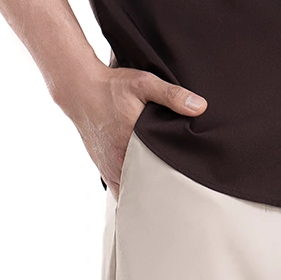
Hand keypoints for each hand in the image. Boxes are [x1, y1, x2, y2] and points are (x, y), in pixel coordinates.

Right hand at [55, 65, 206, 198]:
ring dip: (145, 194)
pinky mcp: (102, 166)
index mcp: (132, 145)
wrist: (80, 89)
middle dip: (163, 194)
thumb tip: (200, 106)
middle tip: (183, 195)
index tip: (189, 190)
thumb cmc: (113, 87)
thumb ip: (172, 95)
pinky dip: (130, 191)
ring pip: (130, 193)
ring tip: (166, 195)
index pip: (157, 179)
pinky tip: (144, 190)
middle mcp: (118, 161)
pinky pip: (118, 188)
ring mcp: (108, 167)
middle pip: (145, 190)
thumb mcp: (144, 84)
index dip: (174, 187)